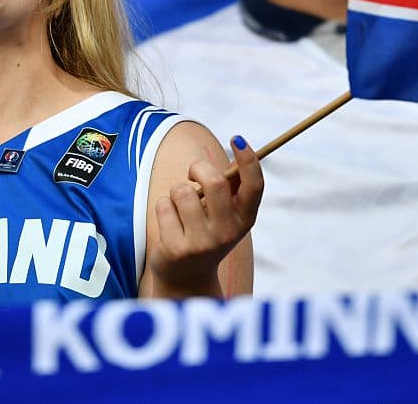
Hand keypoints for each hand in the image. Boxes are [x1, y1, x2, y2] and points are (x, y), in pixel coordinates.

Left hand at [147, 135, 262, 296]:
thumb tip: (239, 148)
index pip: (254, 186)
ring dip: (176, 192)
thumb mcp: (223, 214)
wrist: (186, 278)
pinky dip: (163, 208)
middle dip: (197, 168)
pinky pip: (163, 206)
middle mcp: (228, 232)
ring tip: (180, 209)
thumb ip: (229, 188)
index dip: (249, 160)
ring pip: (182, 191)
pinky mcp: (177, 248)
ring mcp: (203, 242)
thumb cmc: (204, 233)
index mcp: (245, 219)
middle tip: (192, 174)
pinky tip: (169, 225)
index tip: (237, 139)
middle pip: (214, 181)